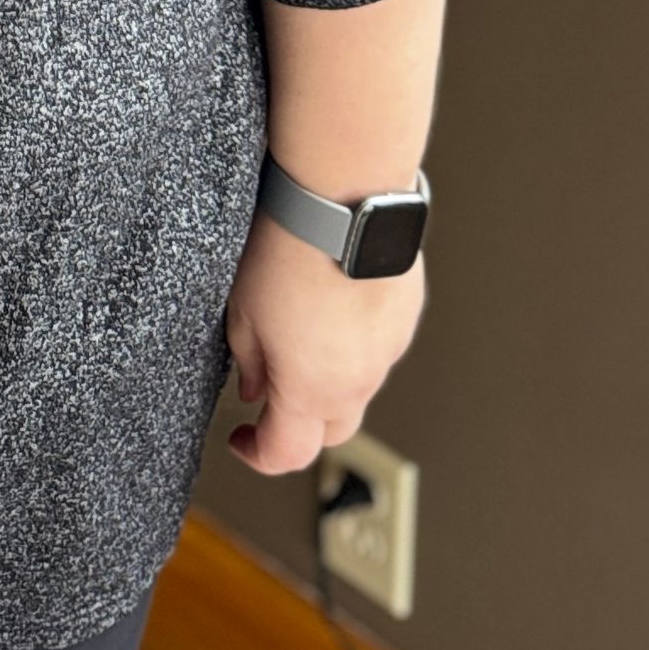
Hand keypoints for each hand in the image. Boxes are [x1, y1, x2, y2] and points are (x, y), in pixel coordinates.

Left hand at [223, 208, 425, 473]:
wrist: (344, 196)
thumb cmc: (288, 246)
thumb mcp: (242, 310)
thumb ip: (249, 362)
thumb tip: (255, 388)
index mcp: (311, 390)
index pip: (286, 453)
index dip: (257, 453)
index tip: (241, 438)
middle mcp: (358, 380)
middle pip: (330, 430)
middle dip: (299, 424)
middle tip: (271, 394)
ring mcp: (389, 349)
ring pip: (358, 387)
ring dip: (330, 380)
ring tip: (301, 335)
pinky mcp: (406, 315)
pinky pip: (379, 347)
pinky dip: (356, 343)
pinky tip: (334, 305)